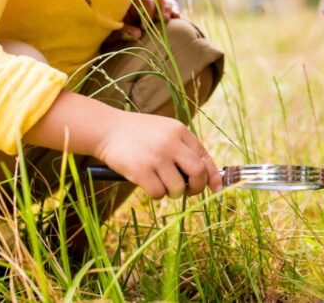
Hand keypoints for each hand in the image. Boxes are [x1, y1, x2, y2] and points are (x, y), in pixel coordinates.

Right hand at [93, 109, 220, 198]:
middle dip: (196, 188)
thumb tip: (204, 174)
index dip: (213, 176)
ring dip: (172, 192)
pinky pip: (158, 194)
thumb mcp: (164, 131)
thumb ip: (182, 147)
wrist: (106, 129)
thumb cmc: (137, 134)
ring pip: (178, 188)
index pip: (204, 157)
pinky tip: (146, 183)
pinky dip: (155, 194)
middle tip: (186, 191)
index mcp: (179, 131)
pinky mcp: (141, 170)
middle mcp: (171, 142)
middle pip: (198, 173)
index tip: (216, 189)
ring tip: (160, 183)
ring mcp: (157, 156)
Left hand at [109, 0, 181, 42]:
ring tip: (171, 19)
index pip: (143, 3)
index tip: (145, 28)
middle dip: (160, 10)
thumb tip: (138, 34)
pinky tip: (177, 18)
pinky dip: (175, 10)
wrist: (120, 32)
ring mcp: (154, 4)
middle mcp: (143, 1)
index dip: (146, 14)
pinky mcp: (162, 10)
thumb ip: (125, 31)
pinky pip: (171, 5)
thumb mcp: (116, 31)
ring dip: (168, 9)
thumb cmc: (116, 31)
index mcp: (132, 4)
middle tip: (163, 21)